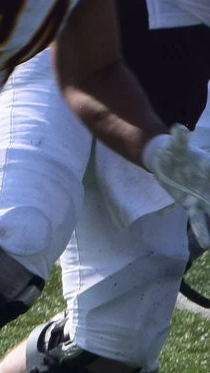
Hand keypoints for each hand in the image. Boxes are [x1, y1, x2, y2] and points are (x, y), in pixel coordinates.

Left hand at [145, 125, 209, 240]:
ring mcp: (204, 197)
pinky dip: (202, 231)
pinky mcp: (192, 206)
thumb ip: (178, 139)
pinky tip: (207, 244)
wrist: (166, 163)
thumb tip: (178, 128)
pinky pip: (199, 219)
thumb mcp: (175, 146)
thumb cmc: (174, 153)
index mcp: (209, 168)